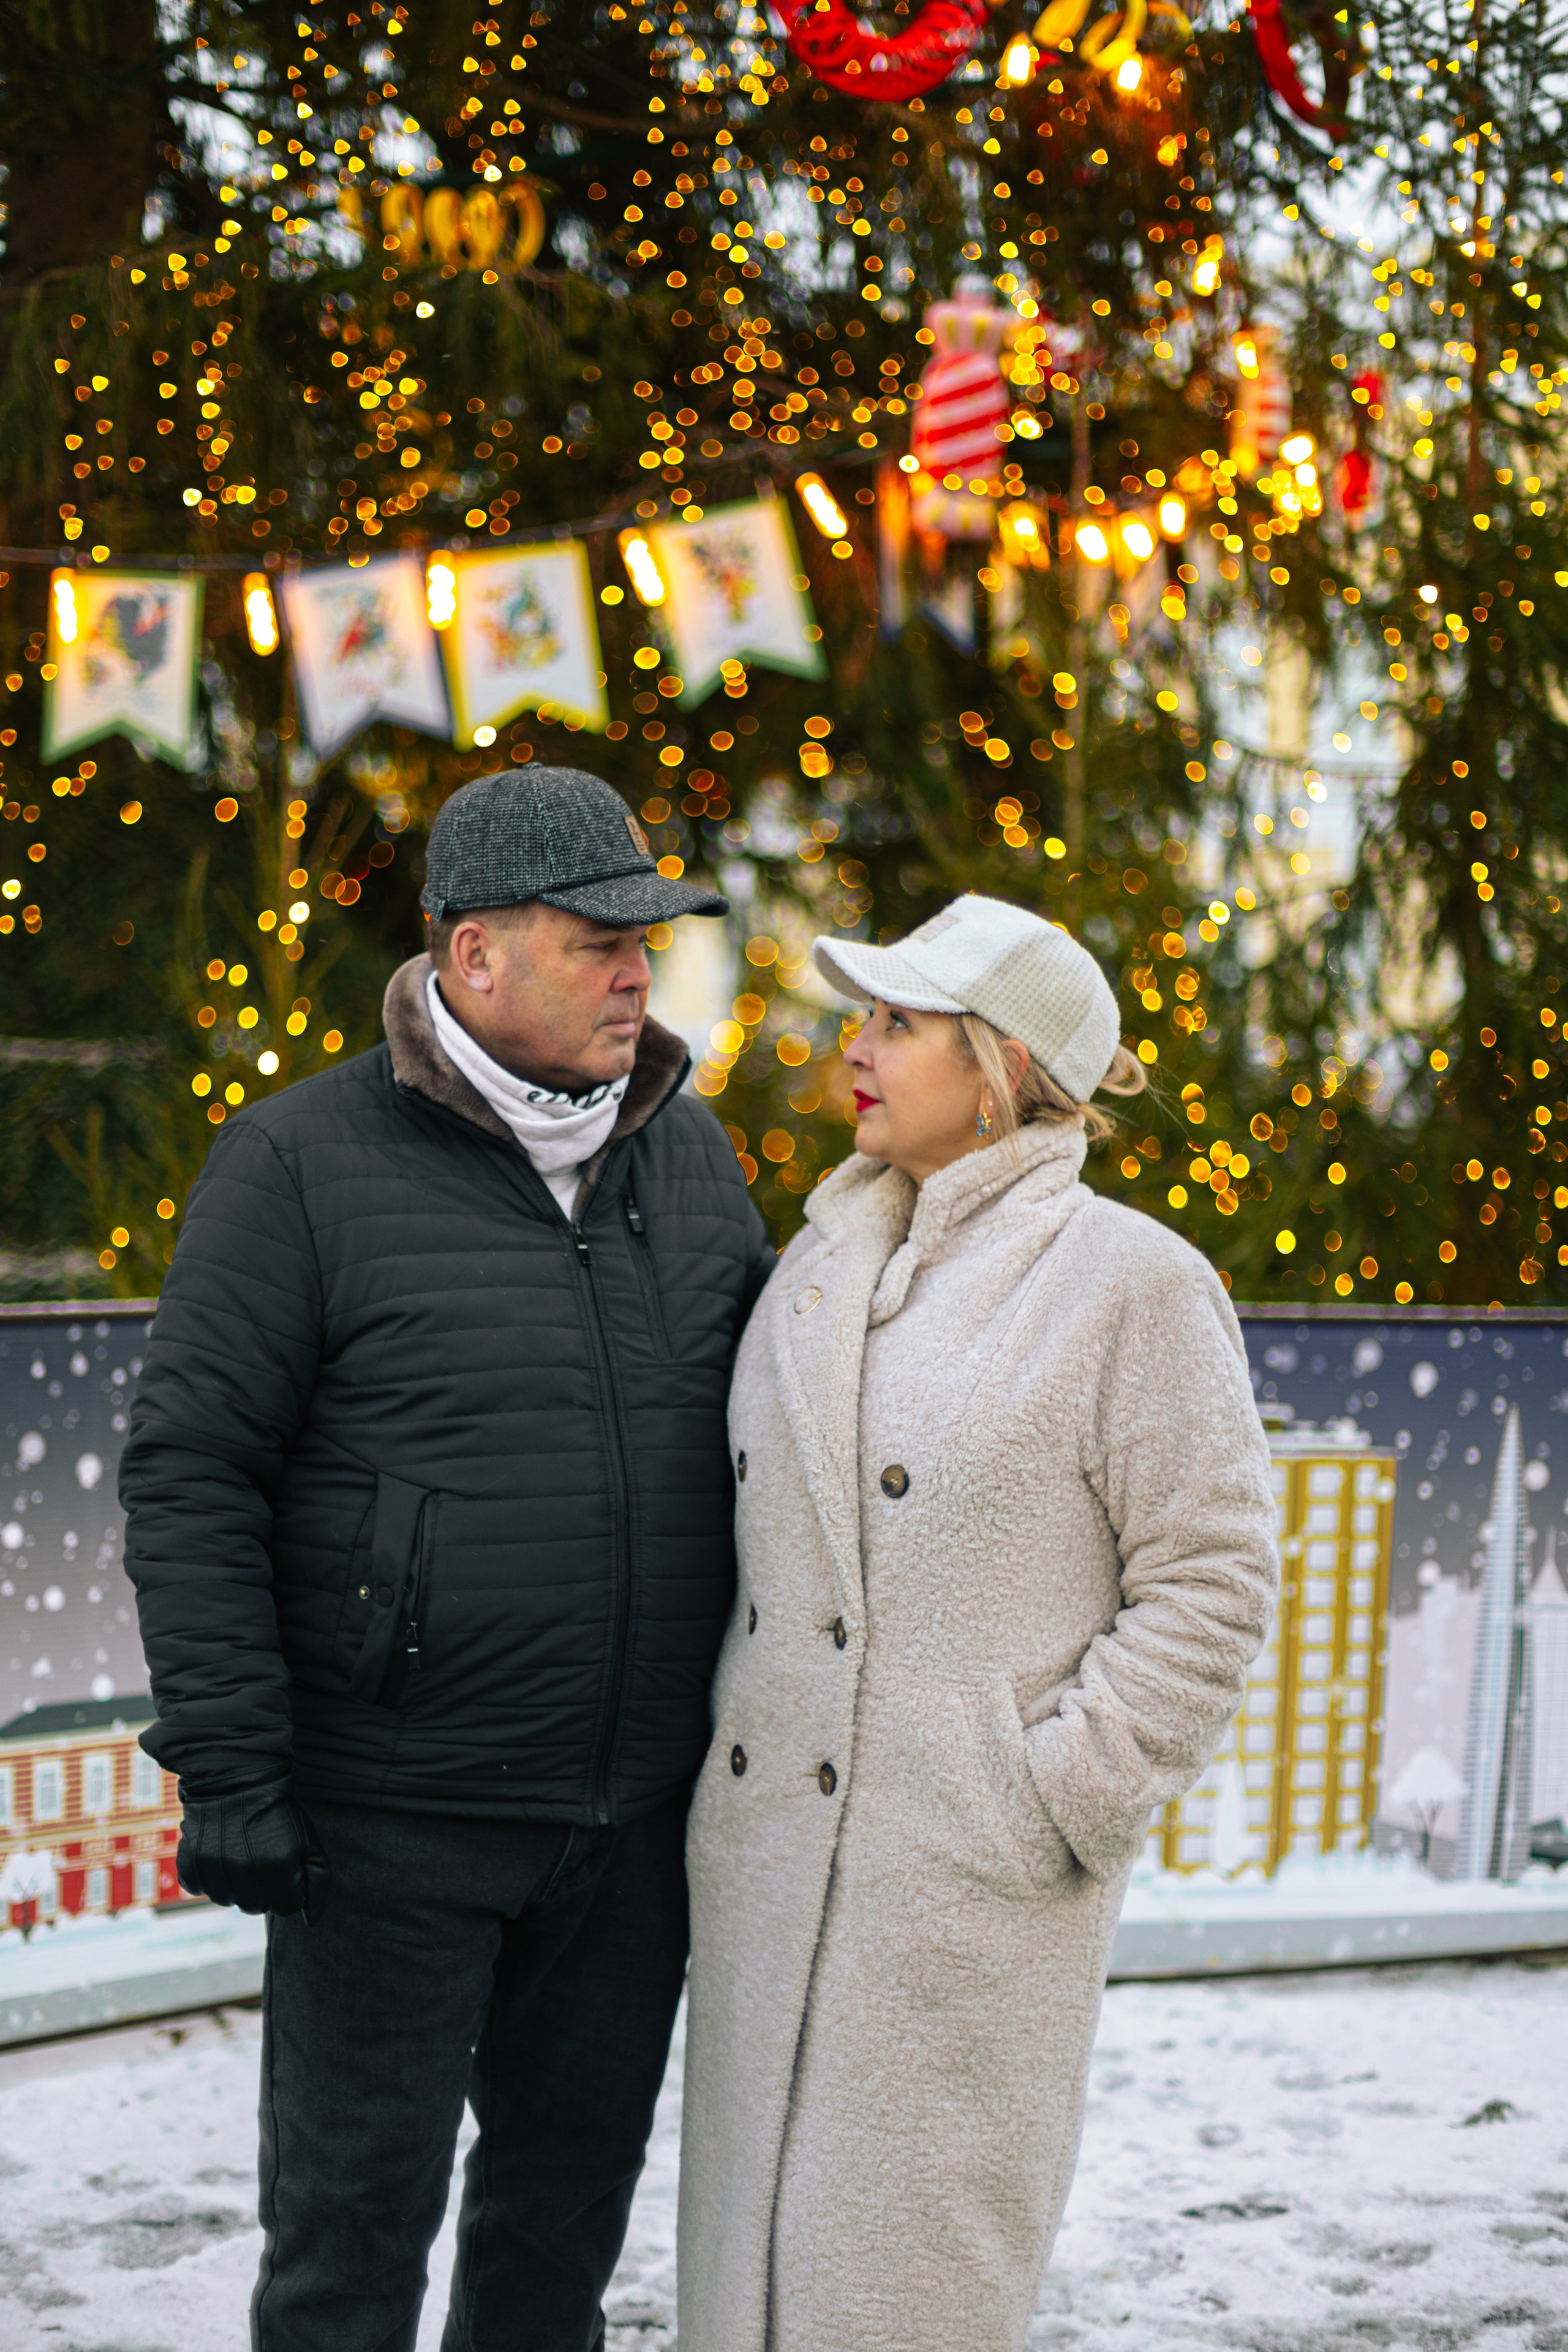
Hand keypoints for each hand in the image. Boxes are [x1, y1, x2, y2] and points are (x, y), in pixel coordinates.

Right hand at [175, 1780, 328, 1924]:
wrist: (238, 1776)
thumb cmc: (279, 1811)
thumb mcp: (309, 1842)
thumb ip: (317, 1883)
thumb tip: (312, 1921)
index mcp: (278, 1867)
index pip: (287, 1908)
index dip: (289, 1889)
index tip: (285, 1868)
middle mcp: (244, 1872)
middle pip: (255, 1907)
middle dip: (263, 1888)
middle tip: (262, 1858)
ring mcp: (214, 1868)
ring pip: (227, 1901)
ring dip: (236, 1884)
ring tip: (240, 1853)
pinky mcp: (190, 1862)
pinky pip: (198, 1889)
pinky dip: (208, 1876)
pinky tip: (218, 1853)